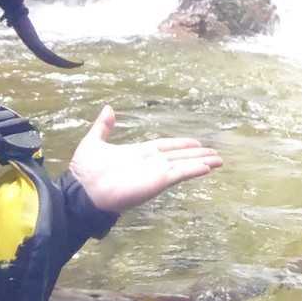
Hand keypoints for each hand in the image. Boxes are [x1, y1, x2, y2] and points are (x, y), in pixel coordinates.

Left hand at [68, 105, 222, 213]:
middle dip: (198, 155)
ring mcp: (155, 173)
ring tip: (219, 160)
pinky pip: (180, 174)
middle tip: (216, 153)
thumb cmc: (85, 171)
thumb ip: (103, 127)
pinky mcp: (157, 182)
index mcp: (138, 153)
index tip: (196, 143)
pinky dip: (194, 170)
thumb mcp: (93, 142)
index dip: (181, 144)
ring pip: (184, 165)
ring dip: (201, 162)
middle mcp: (151, 163)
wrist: (82, 191)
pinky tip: (207, 168)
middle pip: (180, 156)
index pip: (165, 146)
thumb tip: (108, 108)